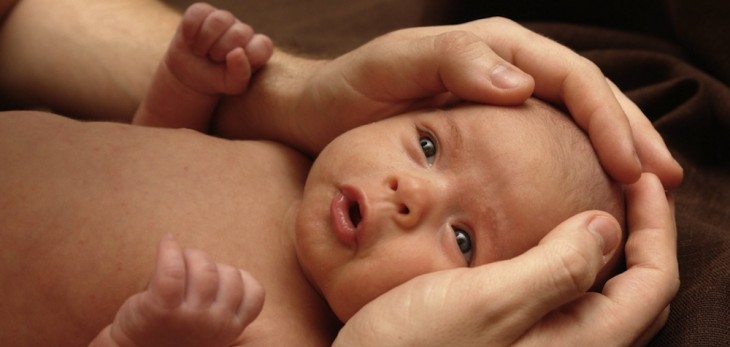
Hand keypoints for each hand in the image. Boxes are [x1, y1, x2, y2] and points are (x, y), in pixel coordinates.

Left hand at [100, 236, 263, 346]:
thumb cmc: (174, 333)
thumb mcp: (211, 326)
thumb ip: (224, 304)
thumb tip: (228, 268)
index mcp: (231, 329)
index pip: (255, 293)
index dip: (239, 279)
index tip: (217, 281)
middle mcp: (215, 325)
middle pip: (230, 274)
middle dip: (211, 265)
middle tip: (189, 272)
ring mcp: (190, 318)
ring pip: (205, 268)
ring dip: (191, 256)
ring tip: (176, 262)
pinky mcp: (161, 309)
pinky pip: (173, 268)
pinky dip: (169, 250)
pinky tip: (167, 243)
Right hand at [133, 3, 272, 129]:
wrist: (191, 74)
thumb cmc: (217, 79)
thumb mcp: (231, 84)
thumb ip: (240, 74)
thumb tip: (237, 52)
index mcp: (257, 48)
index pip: (263, 46)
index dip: (246, 57)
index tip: (231, 68)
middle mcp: (243, 30)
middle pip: (239, 33)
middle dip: (221, 51)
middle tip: (214, 59)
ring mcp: (224, 19)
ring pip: (219, 20)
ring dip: (205, 41)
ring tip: (201, 51)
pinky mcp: (203, 12)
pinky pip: (198, 14)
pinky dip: (191, 31)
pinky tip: (190, 41)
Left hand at [214, 18, 681, 187]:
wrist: (317, 112)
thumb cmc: (351, 88)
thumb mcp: (395, 65)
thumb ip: (454, 62)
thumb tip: (523, 86)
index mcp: (495, 46)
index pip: (571, 77)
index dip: (609, 120)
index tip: (634, 166)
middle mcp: (506, 66)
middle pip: (588, 95)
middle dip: (631, 134)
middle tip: (663, 180)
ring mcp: (501, 96)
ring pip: (576, 117)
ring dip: (616, 147)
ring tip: (647, 185)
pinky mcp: (490, 126)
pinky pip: (548, 140)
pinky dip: (579, 161)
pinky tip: (594, 187)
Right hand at [336, 173, 677, 346]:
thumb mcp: (487, 302)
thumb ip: (557, 268)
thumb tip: (606, 226)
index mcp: (583, 344)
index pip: (654, 279)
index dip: (657, 223)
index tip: (641, 177)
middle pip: (639, 291)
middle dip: (643, 234)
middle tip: (626, 185)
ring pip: (605, 298)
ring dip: (610, 249)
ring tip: (592, 205)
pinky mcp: (518, 346)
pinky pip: (568, 302)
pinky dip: (572, 264)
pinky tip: (544, 242)